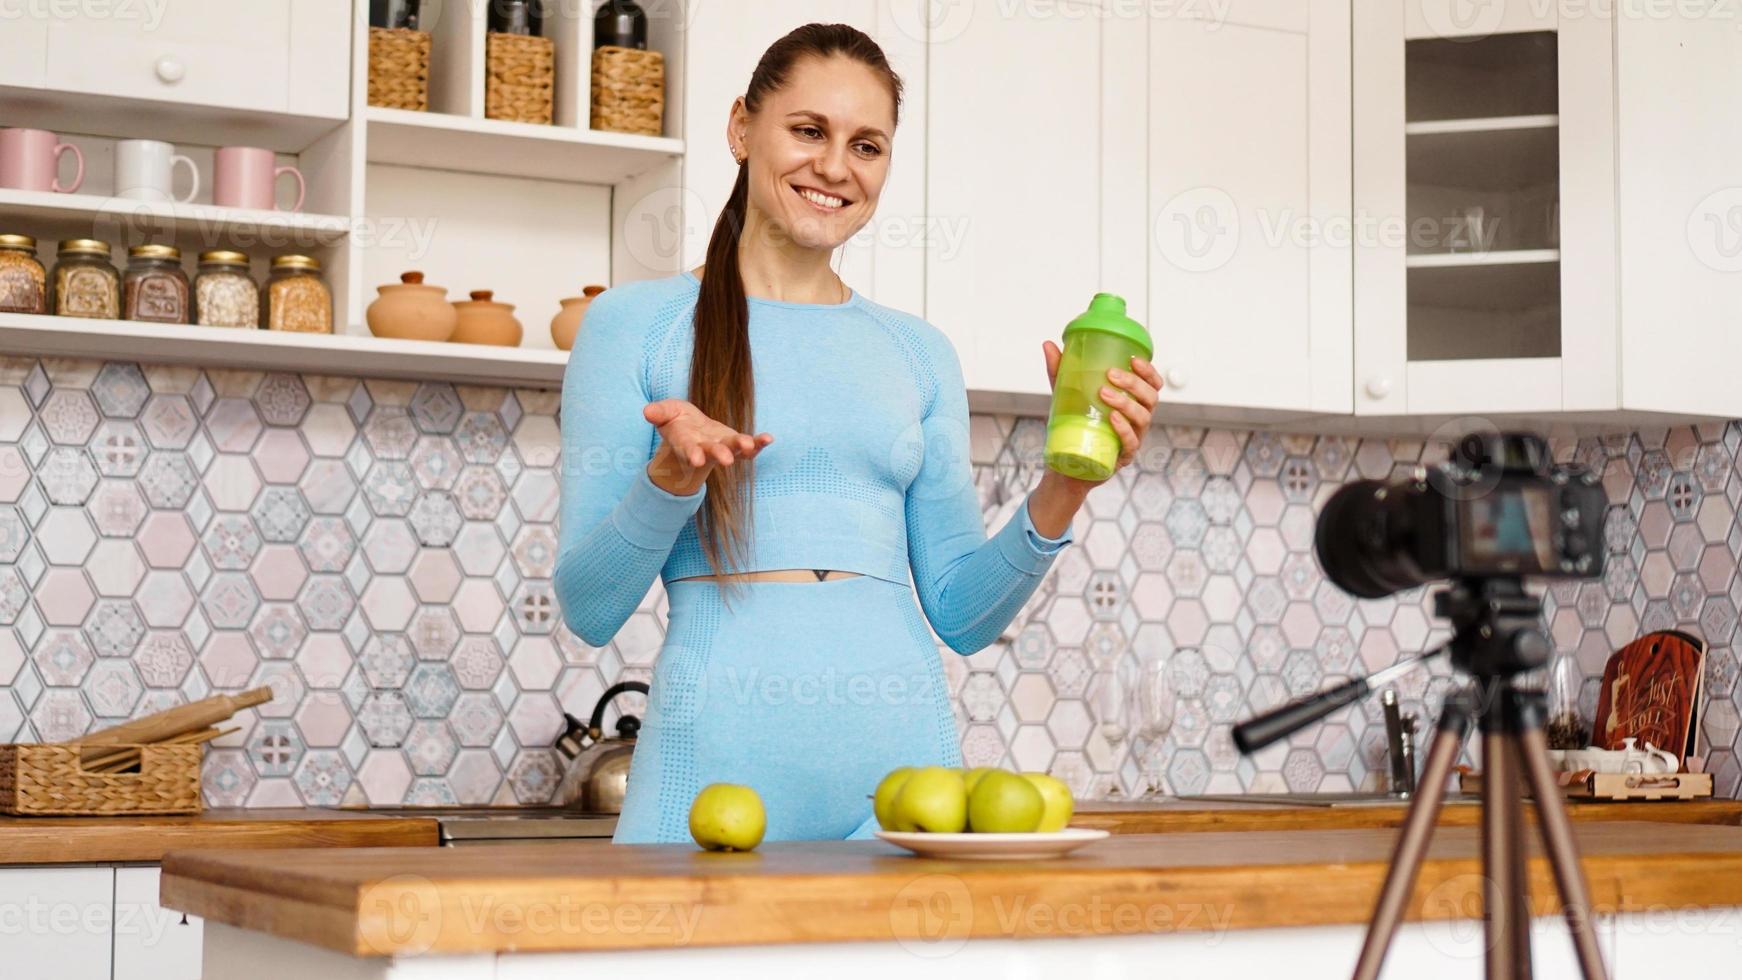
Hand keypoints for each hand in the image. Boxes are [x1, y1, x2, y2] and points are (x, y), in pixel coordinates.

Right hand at [643, 399, 773, 495]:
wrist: (691, 431)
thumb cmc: (676, 422)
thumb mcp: (665, 414)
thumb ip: (659, 413)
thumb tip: (647, 411)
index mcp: (686, 443)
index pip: (688, 449)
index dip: (691, 454)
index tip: (696, 460)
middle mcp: (706, 449)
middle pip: (713, 453)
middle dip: (719, 455)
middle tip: (727, 460)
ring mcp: (723, 447)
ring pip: (734, 450)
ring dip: (742, 449)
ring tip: (750, 446)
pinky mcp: (736, 444)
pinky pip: (749, 447)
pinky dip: (759, 444)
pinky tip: (768, 438)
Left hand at [1041, 341, 1164, 478]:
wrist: (1067, 464)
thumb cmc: (1075, 425)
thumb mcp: (1067, 395)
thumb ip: (1060, 370)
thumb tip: (1048, 344)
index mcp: (1133, 402)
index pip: (1152, 384)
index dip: (1148, 371)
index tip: (1133, 359)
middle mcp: (1138, 420)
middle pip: (1150, 398)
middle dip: (1133, 383)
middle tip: (1111, 375)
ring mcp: (1133, 438)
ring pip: (1142, 418)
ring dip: (1126, 403)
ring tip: (1103, 393)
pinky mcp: (1123, 457)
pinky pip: (1131, 442)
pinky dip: (1124, 429)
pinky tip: (1112, 419)